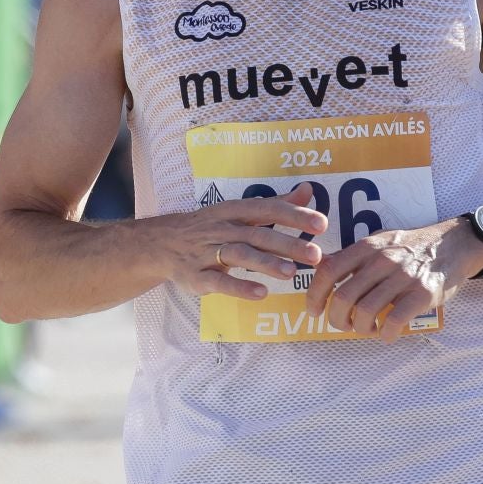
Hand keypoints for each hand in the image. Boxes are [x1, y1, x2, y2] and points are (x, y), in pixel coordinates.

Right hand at [150, 183, 327, 300]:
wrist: (161, 244)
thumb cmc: (211, 227)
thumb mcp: (240, 211)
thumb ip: (275, 204)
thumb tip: (308, 190)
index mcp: (234, 210)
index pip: (268, 209)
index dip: (294, 215)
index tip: (321, 223)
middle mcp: (222, 228)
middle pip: (258, 234)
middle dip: (287, 244)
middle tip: (315, 255)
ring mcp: (207, 252)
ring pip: (239, 255)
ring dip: (266, 264)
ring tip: (291, 273)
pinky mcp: (196, 276)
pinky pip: (217, 281)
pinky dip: (239, 287)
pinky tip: (261, 293)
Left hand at [307, 219, 482, 343]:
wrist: (455, 245)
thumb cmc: (412, 247)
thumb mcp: (381, 241)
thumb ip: (354, 257)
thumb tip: (323, 271)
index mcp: (368, 247)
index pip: (328, 271)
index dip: (314, 295)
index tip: (315, 312)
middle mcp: (382, 260)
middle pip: (343, 297)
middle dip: (337, 319)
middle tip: (344, 325)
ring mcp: (403, 277)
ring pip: (365, 312)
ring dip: (361, 328)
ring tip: (368, 328)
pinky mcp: (422, 294)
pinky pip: (394, 321)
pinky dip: (385, 334)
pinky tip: (387, 333)